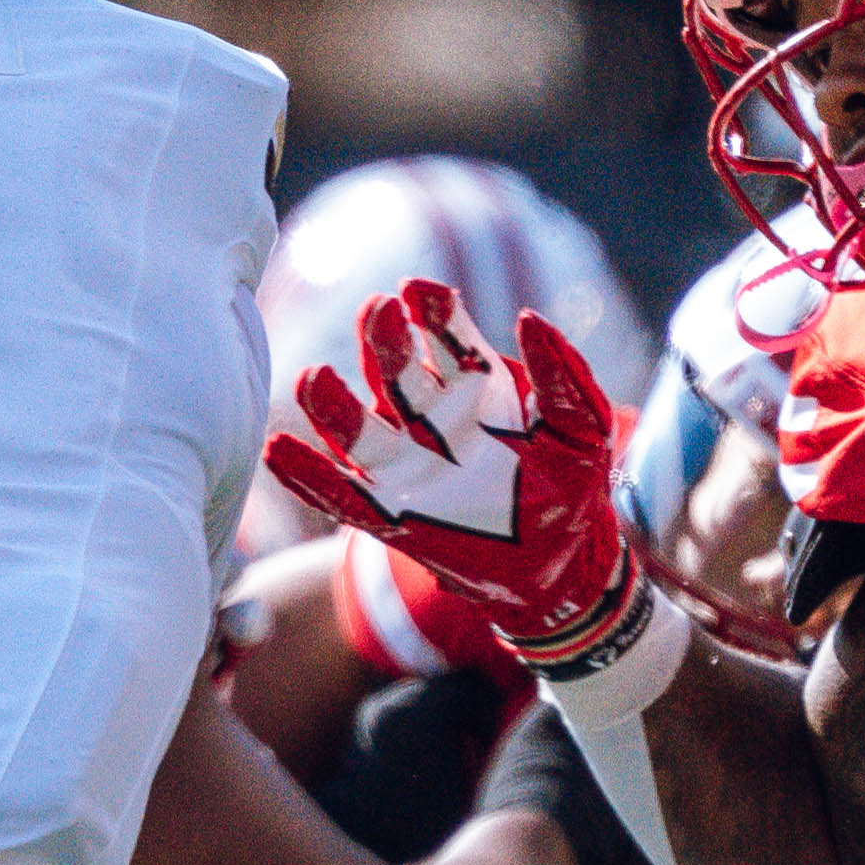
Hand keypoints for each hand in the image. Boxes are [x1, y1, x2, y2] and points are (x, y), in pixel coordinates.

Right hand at [269, 281, 646, 676]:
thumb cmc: (574, 493)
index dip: (432, 313)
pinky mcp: (390, 517)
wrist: (562, 573)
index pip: (446, 339)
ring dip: (333, 404)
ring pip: (359, 430)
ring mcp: (407, 469)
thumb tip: (529, 318)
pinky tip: (279, 450)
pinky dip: (308, 474)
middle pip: (395, 374)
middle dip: (382, 343)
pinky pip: (340, 494)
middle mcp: (432, 421)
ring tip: (315, 379)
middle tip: (377, 311)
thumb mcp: (585, 430)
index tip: (418, 291)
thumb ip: (564, 377)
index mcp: (476, 389)